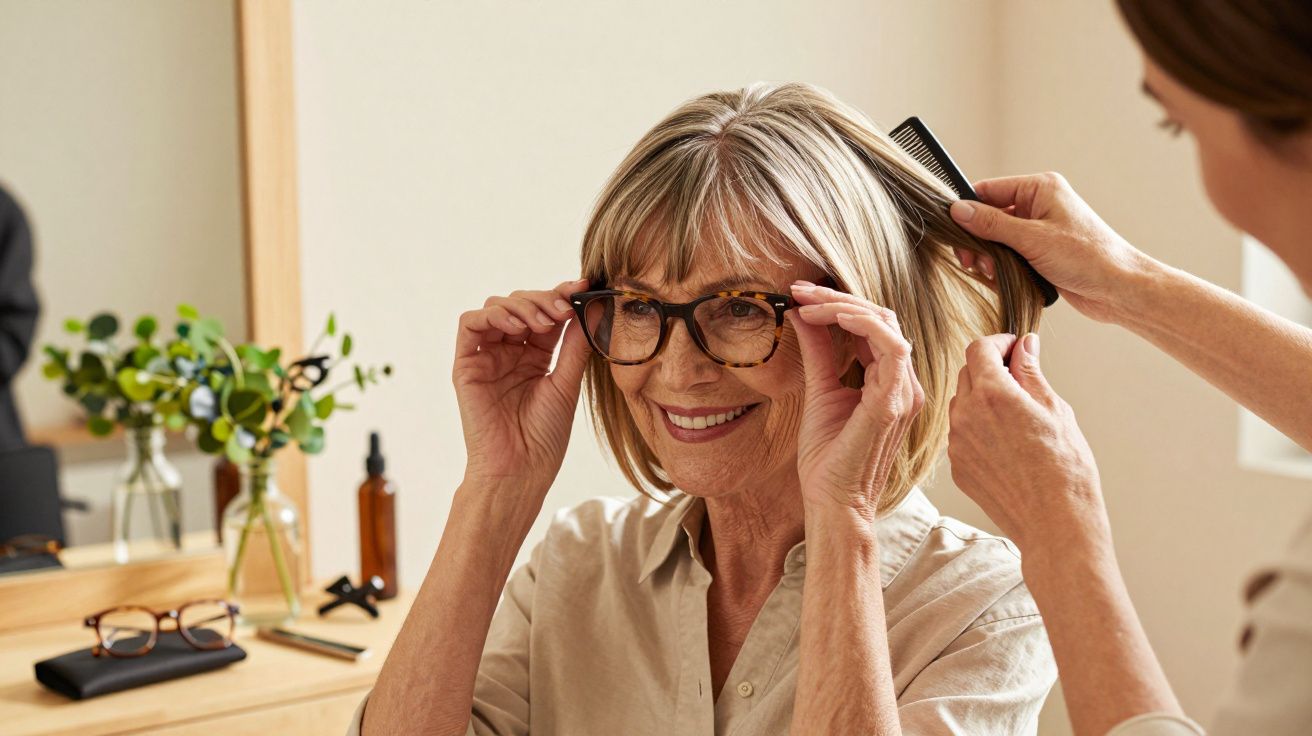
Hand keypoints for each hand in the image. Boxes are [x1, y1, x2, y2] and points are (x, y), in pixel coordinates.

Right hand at [453, 278, 591, 498]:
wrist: (520, 470)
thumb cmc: (544, 436)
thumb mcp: (567, 383)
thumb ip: (575, 345)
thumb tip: (594, 308)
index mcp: (535, 356)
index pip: (547, 314)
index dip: (563, 296)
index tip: (584, 286)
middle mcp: (510, 351)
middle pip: (522, 304)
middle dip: (544, 300)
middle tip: (564, 308)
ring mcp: (487, 356)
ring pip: (497, 307)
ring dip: (522, 305)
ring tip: (545, 321)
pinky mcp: (466, 364)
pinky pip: (471, 324)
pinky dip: (494, 315)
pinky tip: (517, 325)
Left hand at [788, 282, 924, 521]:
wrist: (832, 503)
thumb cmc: (829, 459)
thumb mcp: (820, 392)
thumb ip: (819, 354)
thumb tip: (804, 315)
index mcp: (890, 383)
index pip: (874, 326)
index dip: (840, 305)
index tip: (801, 295)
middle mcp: (904, 384)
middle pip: (883, 318)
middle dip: (839, 298)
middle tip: (800, 290)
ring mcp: (904, 392)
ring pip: (887, 324)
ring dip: (844, 307)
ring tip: (807, 303)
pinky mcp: (893, 402)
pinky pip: (890, 346)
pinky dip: (860, 324)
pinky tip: (827, 319)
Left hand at [947, 333, 1107, 553]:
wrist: (1055, 524)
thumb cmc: (1065, 469)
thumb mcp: (1056, 410)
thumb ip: (1032, 373)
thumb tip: (1025, 346)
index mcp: (992, 394)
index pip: (979, 349)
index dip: (998, 343)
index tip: (1015, 348)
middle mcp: (966, 416)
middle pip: (967, 373)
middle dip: (990, 368)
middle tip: (1021, 377)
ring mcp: (957, 444)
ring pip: (962, 404)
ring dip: (982, 399)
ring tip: (1017, 414)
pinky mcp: (958, 467)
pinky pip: (962, 434)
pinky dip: (978, 428)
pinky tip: (1008, 443)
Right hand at [948, 172, 1152, 323]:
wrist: (1118, 289)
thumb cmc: (1087, 257)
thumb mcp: (1032, 239)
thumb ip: (991, 224)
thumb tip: (958, 210)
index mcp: (1040, 189)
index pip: (988, 190)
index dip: (967, 210)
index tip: (952, 232)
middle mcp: (1039, 205)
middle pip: (989, 217)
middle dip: (978, 241)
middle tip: (971, 262)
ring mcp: (1040, 230)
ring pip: (996, 240)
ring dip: (989, 258)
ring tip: (990, 273)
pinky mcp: (1041, 252)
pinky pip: (1009, 255)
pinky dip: (1001, 269)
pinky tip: (1003, 281)